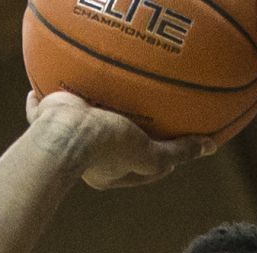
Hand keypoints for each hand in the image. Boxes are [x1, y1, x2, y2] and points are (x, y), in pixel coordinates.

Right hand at [25, 91, 216, 189]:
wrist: (64, 133)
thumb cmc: (108, 147)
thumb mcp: (150, 154)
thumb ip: (178, 152)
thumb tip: (211, 147)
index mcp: (106, 171)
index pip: (137, 165)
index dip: (155, 156)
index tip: (169, 142)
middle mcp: (85, 157)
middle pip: (107, 141)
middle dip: (119, 129)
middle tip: (135, 113)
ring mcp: (63, 137)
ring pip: (77, 121)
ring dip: (87, 109)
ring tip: (99, 91)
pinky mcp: (46, 117)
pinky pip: (46, 105)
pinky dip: (48, 96)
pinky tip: (56, 77)